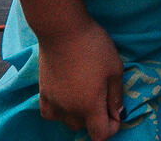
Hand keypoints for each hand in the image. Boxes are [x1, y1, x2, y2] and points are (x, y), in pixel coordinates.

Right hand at [36, 21, 124, 140]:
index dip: (112, 128)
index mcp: (89, 106)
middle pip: (83, 127)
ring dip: (78, 115)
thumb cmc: (94, 47)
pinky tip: (66, 98)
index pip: (100, 135)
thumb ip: (116, 96)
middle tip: (103, 97)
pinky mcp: (43, 92)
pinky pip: (50, 114)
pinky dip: (59, 111)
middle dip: (96, 119)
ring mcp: (54, 102)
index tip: (116, 114)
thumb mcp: (115, 69)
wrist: (63, 30)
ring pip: (67, 122)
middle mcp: (69, 110)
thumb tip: (118, 115)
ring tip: (85, 95)